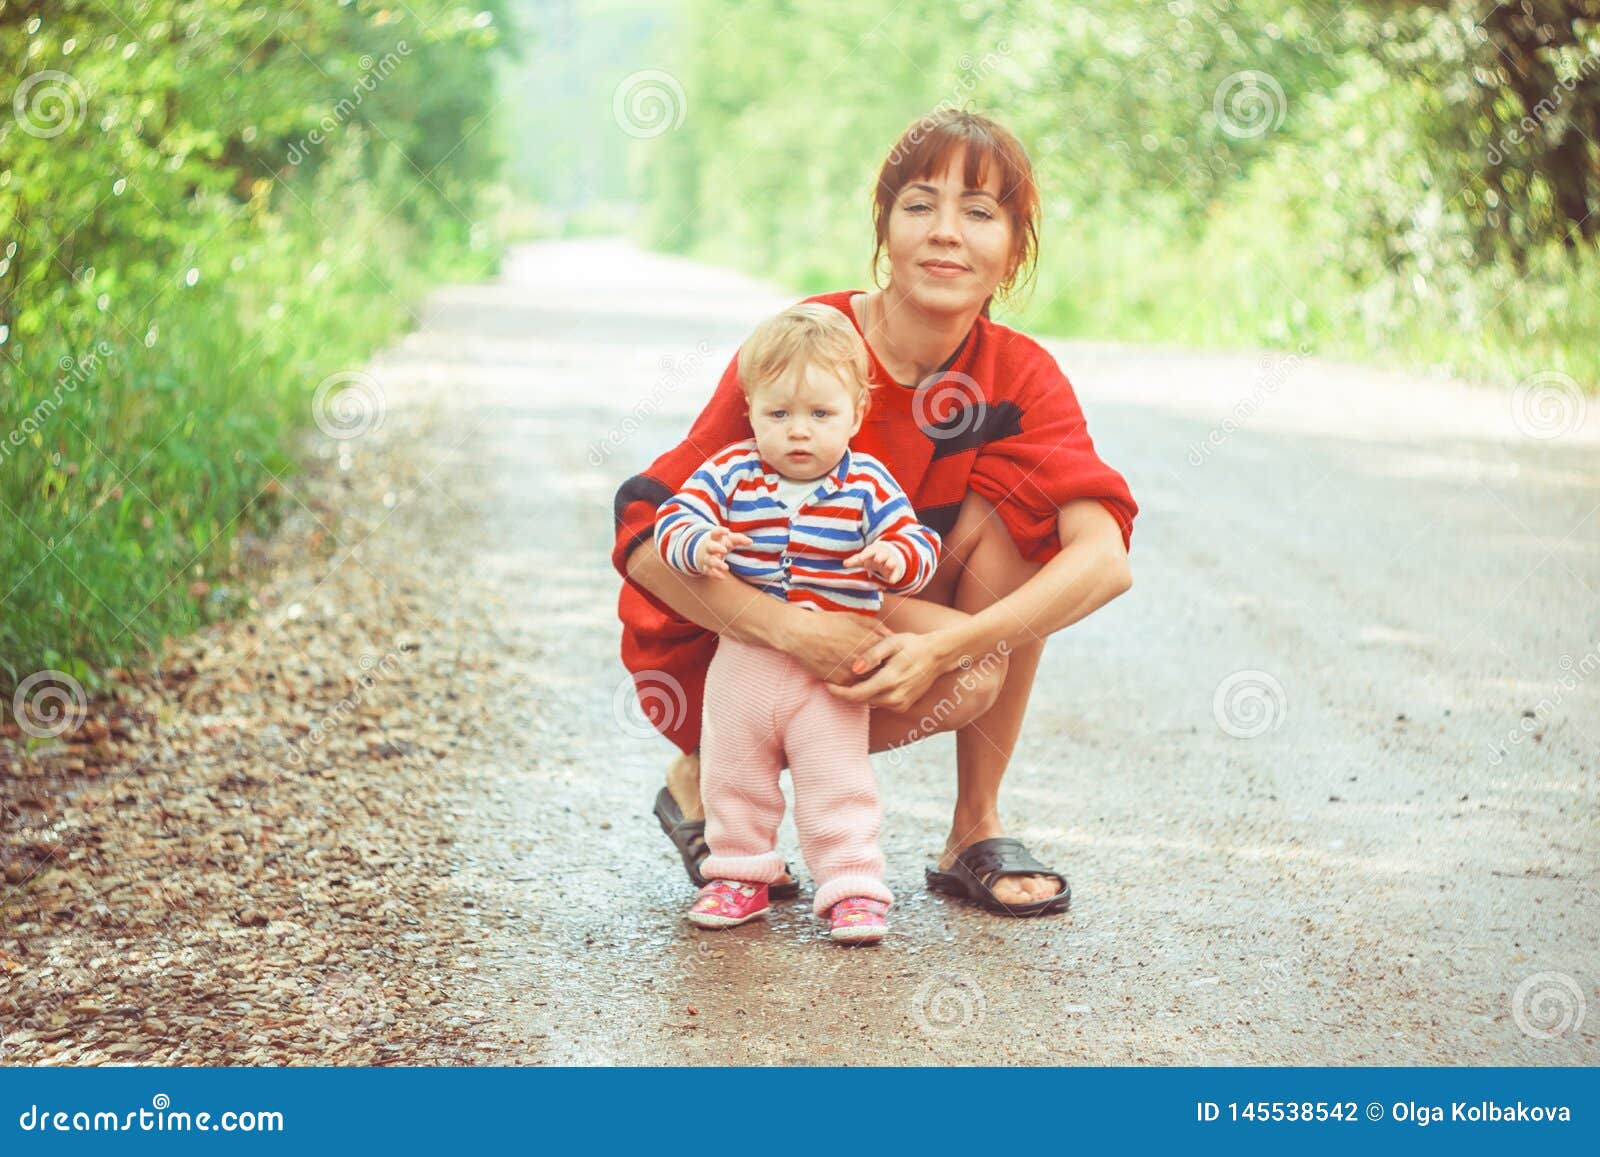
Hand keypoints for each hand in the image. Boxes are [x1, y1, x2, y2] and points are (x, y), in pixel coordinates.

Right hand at [694, 525, 752, 577]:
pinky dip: (715, 574)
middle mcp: (709, 547)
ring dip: (717, 564)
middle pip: (710, 547)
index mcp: (715, 538)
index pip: (715, 532)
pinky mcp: (707, 567)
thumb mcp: (730, 539)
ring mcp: (707, 557)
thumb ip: (740, 539)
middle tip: (724, 550)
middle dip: (716, 548)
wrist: (706, 552)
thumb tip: (750, 542)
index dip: (720, 531)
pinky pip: (709, 571)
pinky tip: (722, 577)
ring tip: (726, 568)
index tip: (727, 531)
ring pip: (710, 561)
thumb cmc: (722, 543)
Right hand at [780, 606, 893, 684]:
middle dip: (883, 669)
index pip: (892, 656)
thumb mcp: (856, 618)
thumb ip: (878, 627)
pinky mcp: (840, 682)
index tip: (889, 655)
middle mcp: (865, 660)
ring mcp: (852, 673)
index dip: (891, 656)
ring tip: (862, 668)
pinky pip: (853, 686)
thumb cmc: (829, 623)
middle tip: (879, 665)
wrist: (801, 634)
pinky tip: (847, 671)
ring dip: (869, 677)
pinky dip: (854, 682)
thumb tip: (893, 637)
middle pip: (883, 671)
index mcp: (872, 643)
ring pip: (869, 681)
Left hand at [824, 630, 950, 712]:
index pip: (856, 695)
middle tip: (831, 679)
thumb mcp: (892, 642)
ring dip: (858, 693)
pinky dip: (871, 694)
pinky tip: (868, 681)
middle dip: (845, 692)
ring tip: (847, 679)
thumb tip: (853, 669)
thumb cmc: (912, 645)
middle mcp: (895, 697)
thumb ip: (872, 655)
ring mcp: (900, 704)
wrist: (938, 656)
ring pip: (870, 703)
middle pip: (860, 700)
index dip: (838, 692)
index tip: (825, 684)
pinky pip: (880, 703)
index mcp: (890, 681)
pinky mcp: (903, 706)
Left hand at [843, 541, 903, 585]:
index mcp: (874, 551)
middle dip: (880, 556)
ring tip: (887, 565)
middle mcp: (884, 555)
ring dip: (889, 563)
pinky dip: (895, 576)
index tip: (861, 559)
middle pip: (882, 554)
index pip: (870, 551)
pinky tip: (892, 581)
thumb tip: (844, 564)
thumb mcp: (864, 557)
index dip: (865, 554)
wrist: (890, 555)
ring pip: (891, 561)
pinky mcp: (896, 570)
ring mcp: (891, 562)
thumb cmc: (873, 556)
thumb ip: (855, 560)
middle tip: (876, 560)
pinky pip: (896, 573)